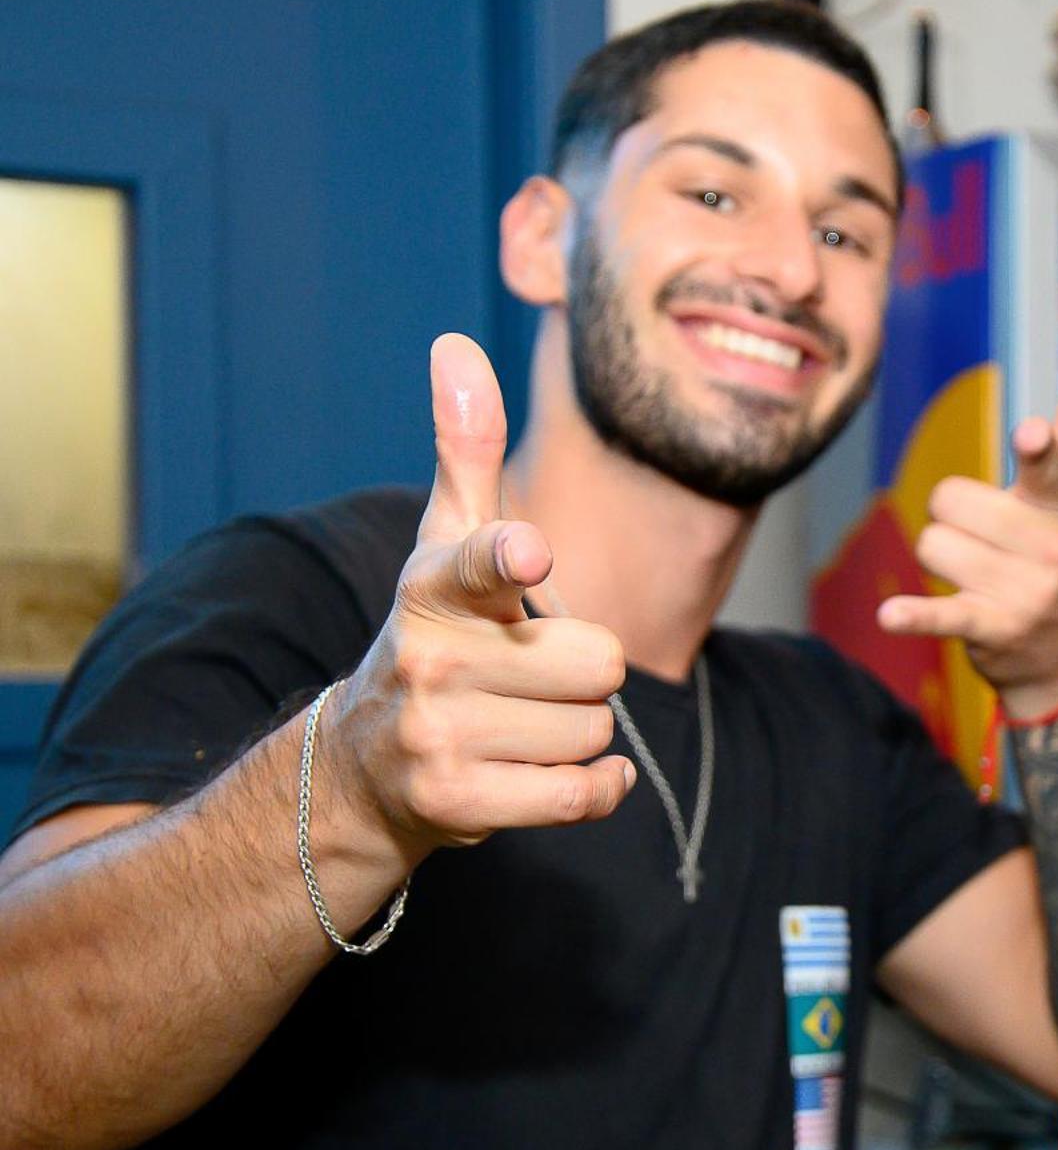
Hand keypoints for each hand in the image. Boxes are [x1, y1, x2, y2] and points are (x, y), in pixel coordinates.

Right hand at [327, 335, 634, 853]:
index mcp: (433, 587)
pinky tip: (558, 771)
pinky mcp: (460, 804)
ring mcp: (438, 737)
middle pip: (600, 660)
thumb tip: (457, 345)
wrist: (366, 766)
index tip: (533, 551)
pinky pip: (584, 792)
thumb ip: (464, 450)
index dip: (512, 556)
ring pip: (595, 728)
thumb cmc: (437, 635)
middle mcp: (429, 660)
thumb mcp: (444, 544)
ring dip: (579, 730)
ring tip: (520, 724)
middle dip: (586, 671)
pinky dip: (595, 787)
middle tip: (529, 677)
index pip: (480, 562)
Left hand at [877, 363, 1057, 721]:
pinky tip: (890, 615)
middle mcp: (1049, 549)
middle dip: (952, 517)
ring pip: (931, 544)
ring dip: (940, 559)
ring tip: (976, 576)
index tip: (1030, 434)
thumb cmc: (1052, 551)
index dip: (1037, 449)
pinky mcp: (989, 628)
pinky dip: (915, 617)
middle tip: (986, 539)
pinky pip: (939, 614)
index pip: (1051, 469)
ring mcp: (1021, 591)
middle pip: (948, 499)